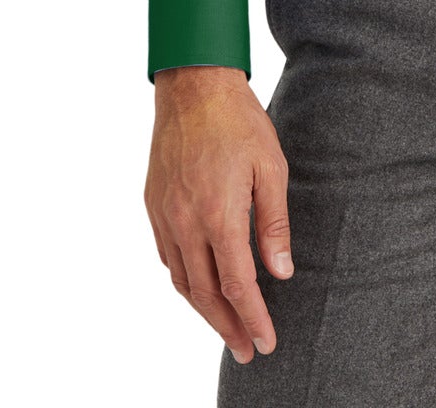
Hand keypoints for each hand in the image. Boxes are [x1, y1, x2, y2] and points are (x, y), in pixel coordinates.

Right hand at [145, 66, 293, 366]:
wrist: (193, 85)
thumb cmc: (239, 121)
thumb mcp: (271, 167)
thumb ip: (274, 223)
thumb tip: (281, 272)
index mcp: (219, 214)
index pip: (237, 285)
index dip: (252, 318)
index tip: (266, 341)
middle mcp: (186, 222)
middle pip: (206, 293)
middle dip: (228, 327)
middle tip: (246, 350)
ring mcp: (165, 215)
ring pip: (182, 280)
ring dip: (204, 310)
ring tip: (226, 328)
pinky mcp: (153, 205)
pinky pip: (168, 256)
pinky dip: (184, 280)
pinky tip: (199, 285)